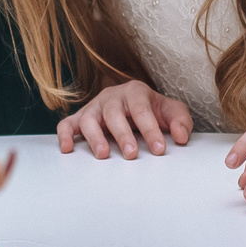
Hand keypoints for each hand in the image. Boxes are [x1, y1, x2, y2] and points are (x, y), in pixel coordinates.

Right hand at [57, 80, 193, 158]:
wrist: (133, 103)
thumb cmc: (152, 110)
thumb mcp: (171, 111)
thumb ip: (180, 121)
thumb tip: (180, 137)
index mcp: (135, 91)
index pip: (141, 109)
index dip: (150, 129)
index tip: (159, 149)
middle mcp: (112, 97)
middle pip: (114, 113)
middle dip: (123, 134)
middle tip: (131, 154)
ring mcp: (94, 107)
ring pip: (88, 118)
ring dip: (94, 137)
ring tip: (103, 155)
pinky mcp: (80, 118)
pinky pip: (67, 124)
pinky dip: (65, 135)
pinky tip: (68, 149)